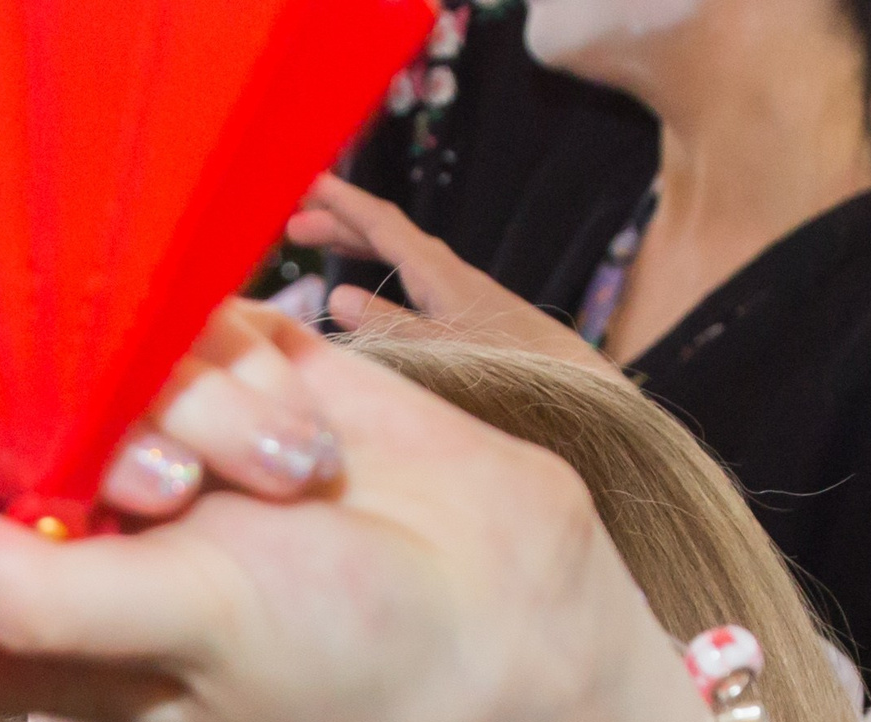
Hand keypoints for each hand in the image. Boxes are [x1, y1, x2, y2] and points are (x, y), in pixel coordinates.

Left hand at [0, 302, 703, 721]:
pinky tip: (301, 432)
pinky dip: (239, 368)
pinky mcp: (204, 382)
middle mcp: (63, 544)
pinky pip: (173, 323)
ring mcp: (132, 453)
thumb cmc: (338, 661)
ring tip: (278, 482)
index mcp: (27, 645)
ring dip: (192, 410)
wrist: (504, 601)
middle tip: (171, 495)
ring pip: (89, 367)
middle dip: (83, 445)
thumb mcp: (183, 635)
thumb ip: (36, 597)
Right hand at [287, 175, 614, 370]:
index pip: (382, 225)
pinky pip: (409, 274)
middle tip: (292, 222)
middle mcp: (449, 273)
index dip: (342, 204)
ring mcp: (460, 291)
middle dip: (339, 221)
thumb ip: (387, 325)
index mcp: (438, 273)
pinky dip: (379, 268)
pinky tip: (369, 291)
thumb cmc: (510, 373)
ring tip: (321, 242)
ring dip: (357, 244)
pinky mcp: (468, 312)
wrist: (578, 387)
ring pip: (398, 253)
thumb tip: (336, 298)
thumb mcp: (438, 353)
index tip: (304, 185)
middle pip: (386, 233)